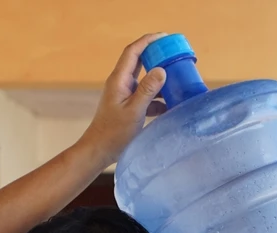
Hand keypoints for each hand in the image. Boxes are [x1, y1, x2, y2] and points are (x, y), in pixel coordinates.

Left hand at [79, 33, 167, 166]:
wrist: (99, 151)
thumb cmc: (113, 133)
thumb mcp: (134, 111)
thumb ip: (148, 90)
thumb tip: (162, 70)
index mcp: (119, 80)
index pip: (133, 52)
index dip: (148, 41)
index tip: (164, 37)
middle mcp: (121, 84)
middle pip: (139, 62)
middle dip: (156, 56)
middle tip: (174, 54)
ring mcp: (124, 95)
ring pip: (144, 81)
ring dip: (159, 80)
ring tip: (176, 80)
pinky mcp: (128, 106)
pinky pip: (145, 97)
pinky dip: (157, 99)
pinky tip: (169, 105)